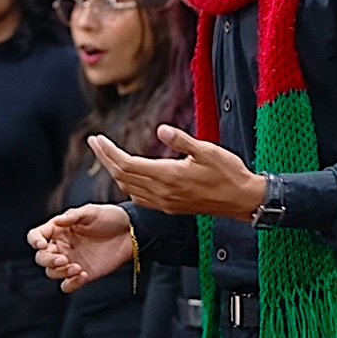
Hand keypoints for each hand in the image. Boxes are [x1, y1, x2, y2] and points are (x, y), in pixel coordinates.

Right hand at [29, 204, 134, 293]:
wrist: (130, 233)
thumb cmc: (110, 218)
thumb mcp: (92, 211)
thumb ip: (74, 216)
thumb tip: (57, 221)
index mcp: (58, 230)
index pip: (36, 236)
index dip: (35, 241)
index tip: (43, 244)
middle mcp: (61, 246)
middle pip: (41, 258)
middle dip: (48, 260)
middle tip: (64, 259)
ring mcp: (70, 261)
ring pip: (51, 273)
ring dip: (60, 272)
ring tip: (77, 267)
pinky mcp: (82, 274)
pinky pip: (67, 285)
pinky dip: (71, 283)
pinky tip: (84, 275)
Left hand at [89, 126, 265, 220]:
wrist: (241, 200)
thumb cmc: (228, 172)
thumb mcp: (207, 150)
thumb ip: (181, 140)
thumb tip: (160, 130)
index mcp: (168, 176)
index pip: (127, 164)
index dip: (108, 152)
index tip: (96, 139)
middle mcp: (162, 192)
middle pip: (122, 176)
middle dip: (105, 159)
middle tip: (95, 143)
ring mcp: (165, 202)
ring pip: (129, 188)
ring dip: (114, 172)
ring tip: (107, 156)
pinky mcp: (170, 207)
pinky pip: (140, 198)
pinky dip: (128, 185)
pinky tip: (129, 176)